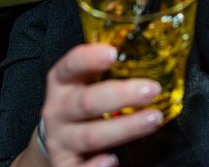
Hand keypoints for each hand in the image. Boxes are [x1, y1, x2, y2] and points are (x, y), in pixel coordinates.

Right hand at [33, 44, 163, 166]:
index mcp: (62, 82)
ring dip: (125, 128)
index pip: (71, 66)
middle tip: (152, 90)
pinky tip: (113, 160)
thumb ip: (107, 71)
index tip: (113, 53)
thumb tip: (151, 59)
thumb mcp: (85, 82)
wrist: (56, 140)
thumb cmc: (80, 103)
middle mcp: (58, 109)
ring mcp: (60, 138)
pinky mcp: (64, 164)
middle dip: (122, 96)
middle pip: (87, 102)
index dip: (89, 58)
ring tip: (152, 120)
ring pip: (91, 136)